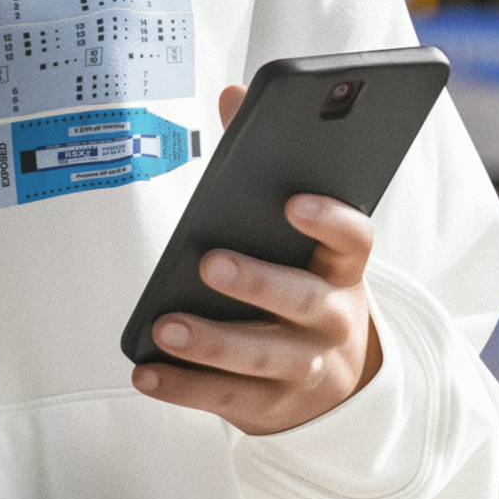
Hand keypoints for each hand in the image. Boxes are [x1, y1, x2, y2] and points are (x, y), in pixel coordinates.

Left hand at [132, 85, 381, 436]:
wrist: (332, 386)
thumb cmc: (299, 284)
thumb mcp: (295, 237)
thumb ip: (262, 166)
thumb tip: (231, 92)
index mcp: (342, 270)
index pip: (354, 242)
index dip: (330, 220)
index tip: (294, 201)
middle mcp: (332, 320)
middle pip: (303, 302)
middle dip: (258, 282)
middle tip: (209, 261)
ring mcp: (306, 369)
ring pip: (264, 358)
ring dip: (212, 342)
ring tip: (165, 327)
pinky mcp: (270, 406)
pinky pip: (226, 398)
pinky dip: (182, 388)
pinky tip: (145, 372)